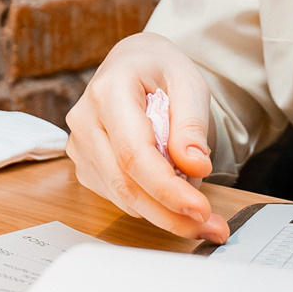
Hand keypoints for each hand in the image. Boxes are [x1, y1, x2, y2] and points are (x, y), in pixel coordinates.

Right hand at [66, 32, 228, 242]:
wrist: (132, 63)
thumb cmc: (159, 69)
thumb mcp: (189, 82)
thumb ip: (191, 124)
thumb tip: (195, 165)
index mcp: (108, 92)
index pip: (134, 154)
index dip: (167, 189)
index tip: (200, 209)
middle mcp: (85, 120)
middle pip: (125, 184)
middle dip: (170, 213)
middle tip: (212, 227)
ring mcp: (80, 145)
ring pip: (121, 196)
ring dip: (164, 214)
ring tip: (201, 213)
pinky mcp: (85, 164)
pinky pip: (118, 196)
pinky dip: (150, 204)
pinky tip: (173, 195)